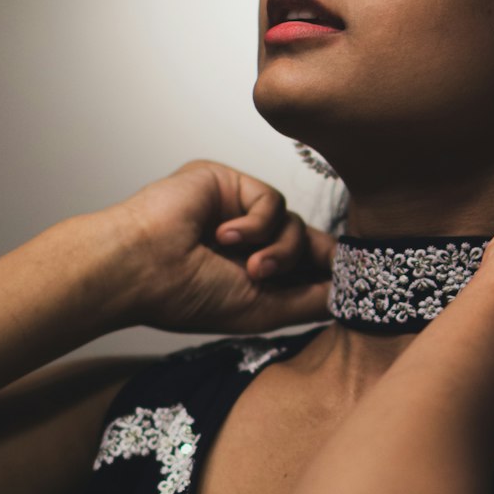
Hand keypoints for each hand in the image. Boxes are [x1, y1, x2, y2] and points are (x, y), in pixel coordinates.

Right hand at [98, 159, 336, 333]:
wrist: (142, 267)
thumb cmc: (188, 296)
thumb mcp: (264, 311)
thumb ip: (310, 301)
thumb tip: (350, 295)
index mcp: (251, 272)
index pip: (303, 265)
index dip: (327, 272)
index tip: (349, 284)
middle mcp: (247, 240)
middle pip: (305, 240)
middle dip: (304, 261)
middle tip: (287, 278)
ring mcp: (238, 210)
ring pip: (293, 222)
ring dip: (280, 249)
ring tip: (249, 268)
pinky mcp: (229, 182)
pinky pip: (272, 200)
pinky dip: (257, 224)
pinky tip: (224, 236)